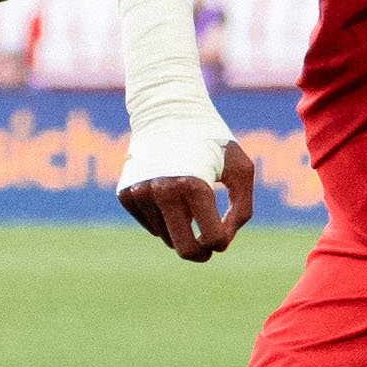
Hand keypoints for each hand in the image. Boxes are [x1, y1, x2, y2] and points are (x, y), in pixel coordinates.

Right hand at [119, 137, 256, 261]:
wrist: (167, 112)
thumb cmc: (211, 141)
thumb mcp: (240, 169)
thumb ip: (241, 210)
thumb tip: (221, 245)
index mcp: (193, 185)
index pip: (212, 238)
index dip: (221, 242)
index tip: (223, 235)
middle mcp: (162, 191)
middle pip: (184, 249)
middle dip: (199, 254)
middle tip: (206, 251)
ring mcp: (141, 194)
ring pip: (166, 237)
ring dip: (181, 229)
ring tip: (187, 202)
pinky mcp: (126, 195)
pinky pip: (149, 224)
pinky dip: (162, 219)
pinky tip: (168, 196)